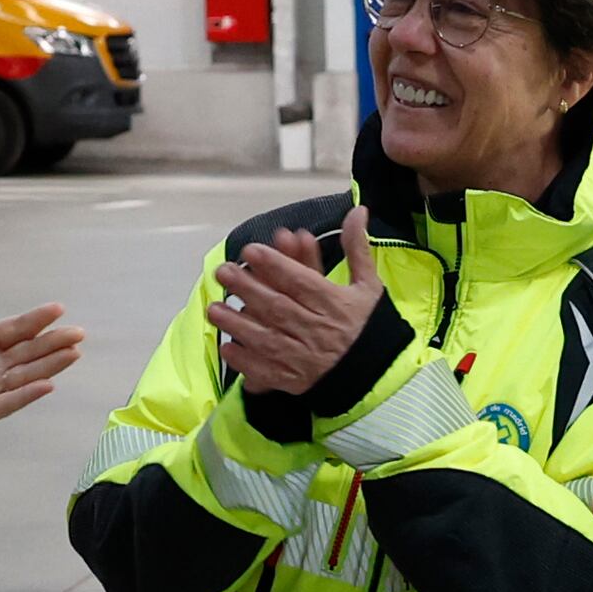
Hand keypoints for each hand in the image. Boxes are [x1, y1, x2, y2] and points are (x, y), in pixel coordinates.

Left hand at [0, 261, 86, 446]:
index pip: (16, 328)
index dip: (37, 319)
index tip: (58, 308)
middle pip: (30, 350)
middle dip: (55, 342)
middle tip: (79, 333)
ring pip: (28, 374)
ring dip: (51, 365)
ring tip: (74, 354)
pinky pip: (10, 402)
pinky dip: (28, 394)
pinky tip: (47, 386)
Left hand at [209, 226, 377, 399]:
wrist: (378, 374)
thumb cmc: (367, 326)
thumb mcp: (368, 285)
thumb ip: (357, 248)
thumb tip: (358, 210)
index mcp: (334, 305)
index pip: (300, 281)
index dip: (274, 265)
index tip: (250, 251)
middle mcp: (318, 330)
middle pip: (277, 306)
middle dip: (247, 288)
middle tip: (222, 272)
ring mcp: (305, 358)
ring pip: (266, 337)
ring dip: (238, 323)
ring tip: (214, 308)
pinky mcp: (295, 381)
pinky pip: (266, 371)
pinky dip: (246, 360)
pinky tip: (227, 346)